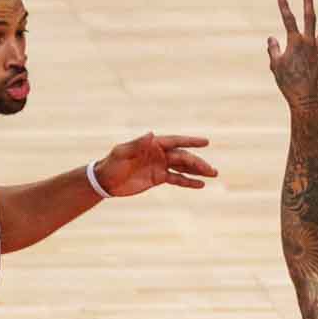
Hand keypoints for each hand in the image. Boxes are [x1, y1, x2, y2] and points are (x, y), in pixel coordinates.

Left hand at [93, 132, 216, 197]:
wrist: (105, 181)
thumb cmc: (111, 163)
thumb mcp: (122, 153)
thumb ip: (137, 143)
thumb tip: (151, 133)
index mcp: (152, 144)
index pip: (175, 141)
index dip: (190, 142)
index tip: (206, 142)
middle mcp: (159, 153)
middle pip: (183, 157)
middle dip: (198, 163)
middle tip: (211, 170)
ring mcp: (160, 166)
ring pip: (183, 167)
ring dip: (197, 171)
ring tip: (213, 174)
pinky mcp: (159, 178)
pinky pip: (177, 179)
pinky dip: (188, 182)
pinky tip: (200, 184)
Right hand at [268, 0, 317, 108]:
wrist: (304, 98)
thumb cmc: (287, 82)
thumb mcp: (275, 65)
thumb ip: (273, 49)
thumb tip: (272, 39)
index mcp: (295, 42)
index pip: (288, 20)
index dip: (284, 6)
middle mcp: (310, 43)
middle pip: (309, 18)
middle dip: (308, 3)